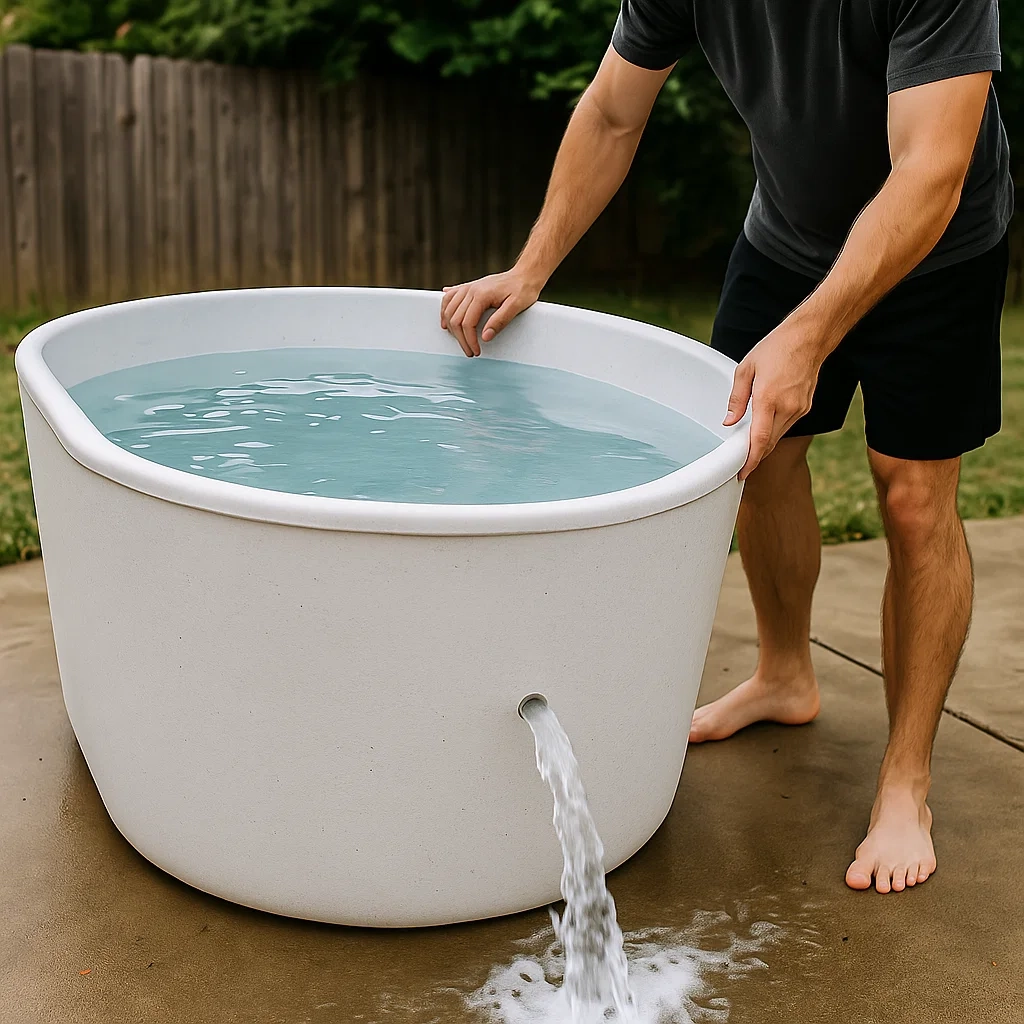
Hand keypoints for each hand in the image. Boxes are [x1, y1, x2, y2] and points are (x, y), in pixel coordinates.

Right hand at [440, 269, 541, 356]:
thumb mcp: (516, 307)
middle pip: (455, 318)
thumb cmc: (523, 290)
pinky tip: (445, 319)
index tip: (476, 351)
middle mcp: (471, 290)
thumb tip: (485, 337)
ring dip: (450, 327)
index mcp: (481, 295)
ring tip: (459, 340)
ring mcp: (468, 287)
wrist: (524, 275)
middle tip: (470, 351)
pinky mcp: (469, 287)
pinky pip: (449, 298)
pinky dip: (445, 310)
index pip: (467, 323)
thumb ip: (500, 321)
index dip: (470, 340)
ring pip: (448, 309)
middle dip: (460, 339)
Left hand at [724, 321, 825, 479]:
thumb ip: (736, 399)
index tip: (741, 473)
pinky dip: (773, 432)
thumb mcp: (746, 369)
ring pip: (778, 436)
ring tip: (749, 449)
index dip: (750, 461)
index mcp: (768, 398)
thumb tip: (729, 422)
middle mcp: (786, 407)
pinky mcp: (805, 407)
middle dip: (754, 457)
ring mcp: (799, 409)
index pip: (759, 439)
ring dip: (764, 445)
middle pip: (769, 443)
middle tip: (740, 467)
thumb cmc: (776, 348)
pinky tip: (764, 428)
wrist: (808, 338)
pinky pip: (786, 426)